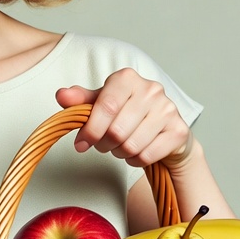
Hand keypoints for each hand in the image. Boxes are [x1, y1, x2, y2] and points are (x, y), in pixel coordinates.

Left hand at [56, 69, 191, 167]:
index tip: (81, 143)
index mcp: (127, 78)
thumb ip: (80, 101)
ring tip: (121, 146)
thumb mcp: (101, 104)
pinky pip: (146, 155)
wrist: (164, 130)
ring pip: (131, 145)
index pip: (106, 107)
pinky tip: (137, 152)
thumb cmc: (127, 114)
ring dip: (120, 153)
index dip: (91, 129)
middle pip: (117, 130)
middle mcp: (151, 89)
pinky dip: (136, 160)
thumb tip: (61, 95)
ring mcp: (167, 109)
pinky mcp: (178, 131)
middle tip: (104, 144)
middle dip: (104, 144)